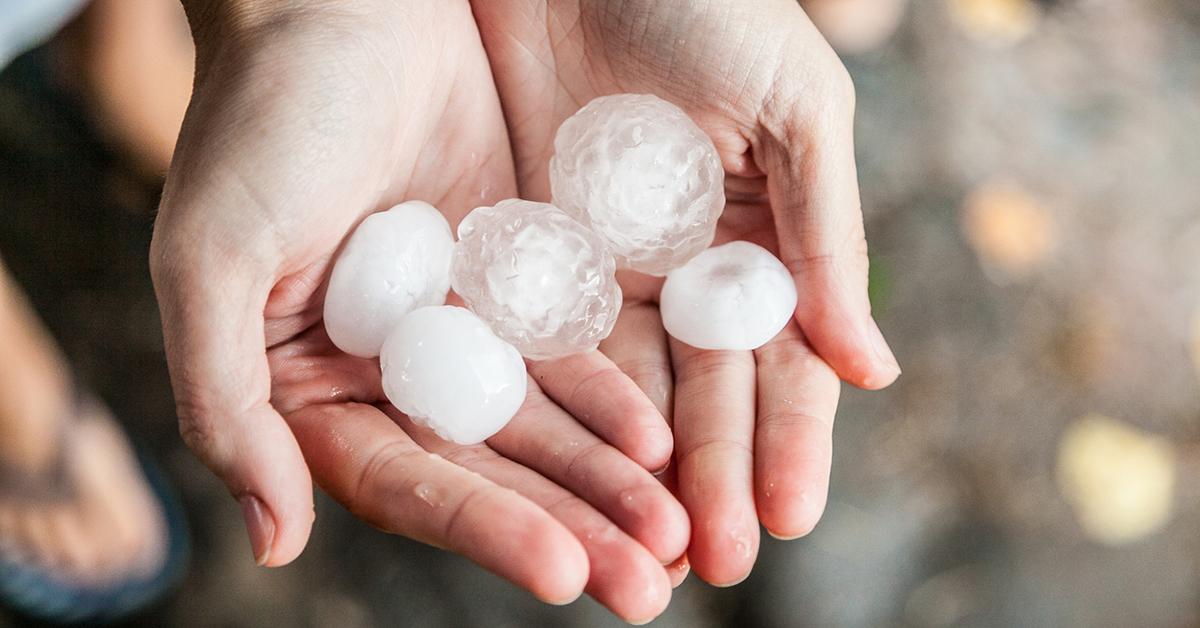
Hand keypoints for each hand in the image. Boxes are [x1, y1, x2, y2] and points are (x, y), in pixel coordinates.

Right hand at [152, 1, 685, 619]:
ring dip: (606, 480)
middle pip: (486, 470)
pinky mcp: (513, 273)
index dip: (483, 529)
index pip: (401, 481)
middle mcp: (385, 368)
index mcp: (306, 383)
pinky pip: (571, 348)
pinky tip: (662, 438)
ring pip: (540, 422)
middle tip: (645, 587)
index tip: (563, 571)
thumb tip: (271, 540)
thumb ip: (227, 406)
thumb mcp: (212, 258)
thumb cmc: (260, 118)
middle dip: (566, 526)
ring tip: (674, 534)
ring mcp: (456, 323)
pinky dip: (615, 394)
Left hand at [473, 0, 900, 584]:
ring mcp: (608, 270)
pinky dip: (564, 415)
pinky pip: (547, 345)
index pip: (782, 361)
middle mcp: (687, 270)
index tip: (787, 515)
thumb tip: (871, 369)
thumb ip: (824, 235)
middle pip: (705, 395)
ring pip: (630, 391)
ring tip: (647, 554)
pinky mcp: (532, 255)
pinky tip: (573, 480)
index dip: (788, 438)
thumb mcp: (792, 111)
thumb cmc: (705, 5)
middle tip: (712, 565)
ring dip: (642, 476)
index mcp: (763, 241)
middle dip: (714, 478)